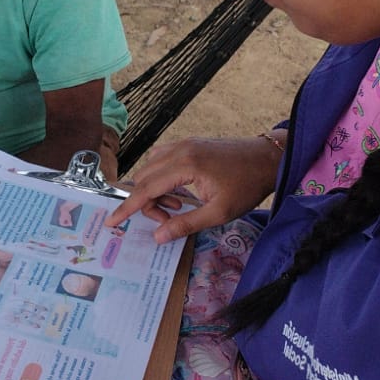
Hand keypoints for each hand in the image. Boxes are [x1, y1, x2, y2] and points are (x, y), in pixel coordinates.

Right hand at [108, 136, 280, 242]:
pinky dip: (161, 177)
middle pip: (144, 178)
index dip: (127, 208)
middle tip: (166, 218)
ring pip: (151, 167)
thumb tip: (158, 236)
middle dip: (146, 202)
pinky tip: (178, 192)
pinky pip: (162, 159)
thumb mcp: (219, 212)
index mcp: (185, 165)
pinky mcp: (189, 143)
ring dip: (154, 190)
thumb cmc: (247, 186)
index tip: (111, 222)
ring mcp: (184, 143)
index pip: (146, 189)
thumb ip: (186, 224)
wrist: (268, 158)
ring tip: (177, 206)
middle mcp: (179, 150)